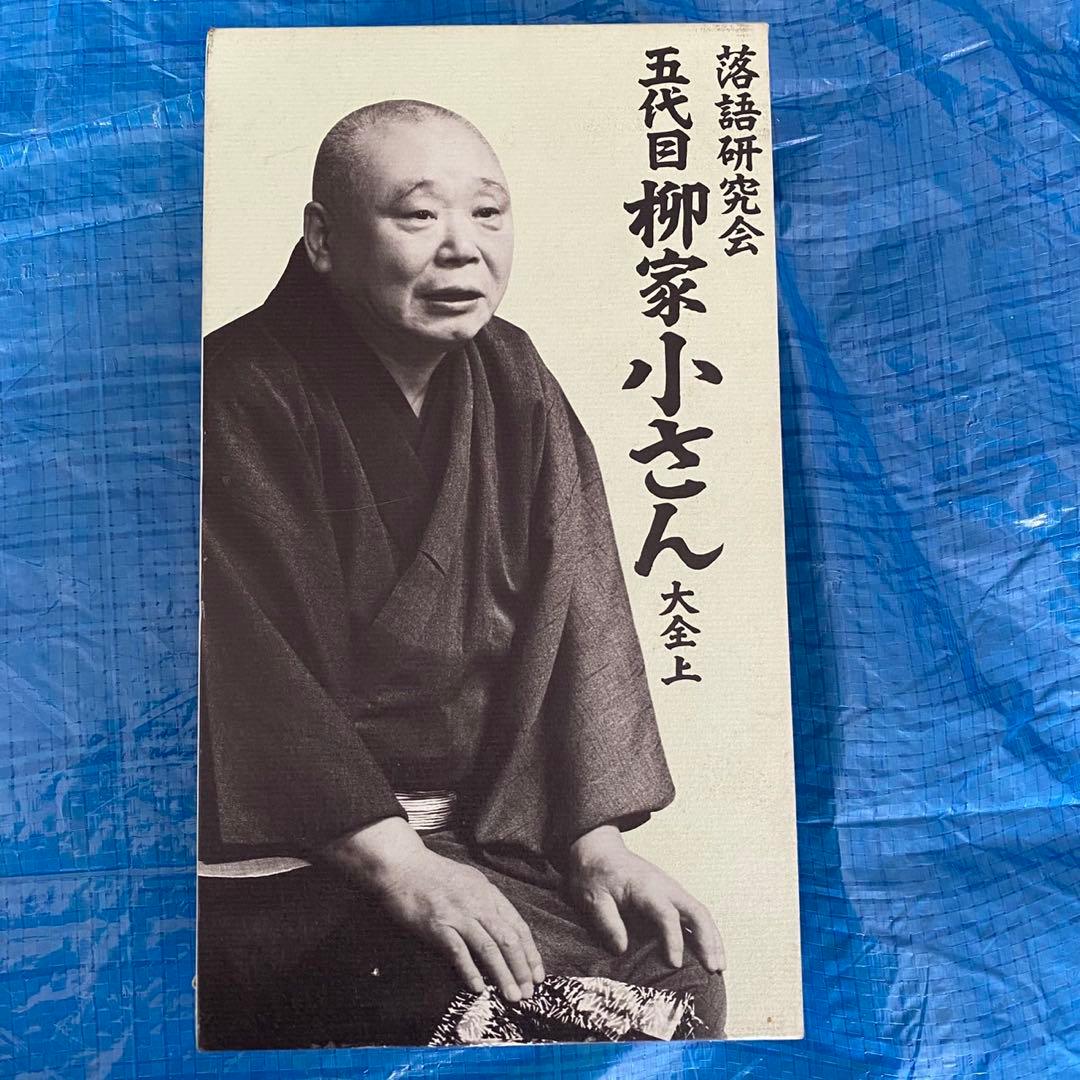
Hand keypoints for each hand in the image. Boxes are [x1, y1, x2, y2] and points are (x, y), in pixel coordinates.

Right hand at [318, 818, 544, 1000]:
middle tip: (528, 992)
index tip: (538, 974)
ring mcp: (458, 913)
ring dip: (503, 975)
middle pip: (508, 939)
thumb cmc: (433, 874)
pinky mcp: (437, 924)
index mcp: (488, 892)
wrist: (402, 865)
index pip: (518, 925)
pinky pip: (459, 951)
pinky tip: (478, 988)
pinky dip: (470, 971)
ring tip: (512, 995)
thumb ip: (485, 902)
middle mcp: (478, 902)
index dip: (530, 952)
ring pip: (489, 948)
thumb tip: (501, 928)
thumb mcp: (469, 880)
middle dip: (522, 968)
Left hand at [567, 824, 724, 972]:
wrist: (598, 850)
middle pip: (696, 911)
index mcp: (645, 887)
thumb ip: (607, 922)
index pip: (666, 914)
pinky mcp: (671, 894)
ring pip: (701, 912)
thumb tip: (622, 949)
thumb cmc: (594, 875)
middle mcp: (665, 887)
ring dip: (713, 938)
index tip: (675, 964)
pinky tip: (710, 951)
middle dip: (708, 941)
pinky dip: (707, 932)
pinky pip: (695, 912)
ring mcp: (671, 889)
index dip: (673, 940)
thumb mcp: (592, 898)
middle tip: (713, 969)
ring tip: (719, 967)